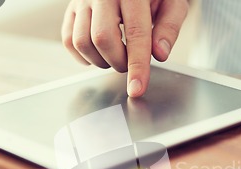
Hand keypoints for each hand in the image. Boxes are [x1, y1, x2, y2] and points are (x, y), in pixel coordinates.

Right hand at [62, 0, 188, 96]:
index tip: (136, 89)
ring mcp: (82, 0)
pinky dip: (84, 56)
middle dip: (118, 62)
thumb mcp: (172, 4)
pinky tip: (100, 54)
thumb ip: (169, 27)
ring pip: (82, 42)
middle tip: (130, 61)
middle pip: (102, 39)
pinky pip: (68, 40)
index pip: (135, 34)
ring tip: (117, 56)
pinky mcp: (71, 8)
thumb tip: (159, 55)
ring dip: (101, 61)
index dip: (137, 66)